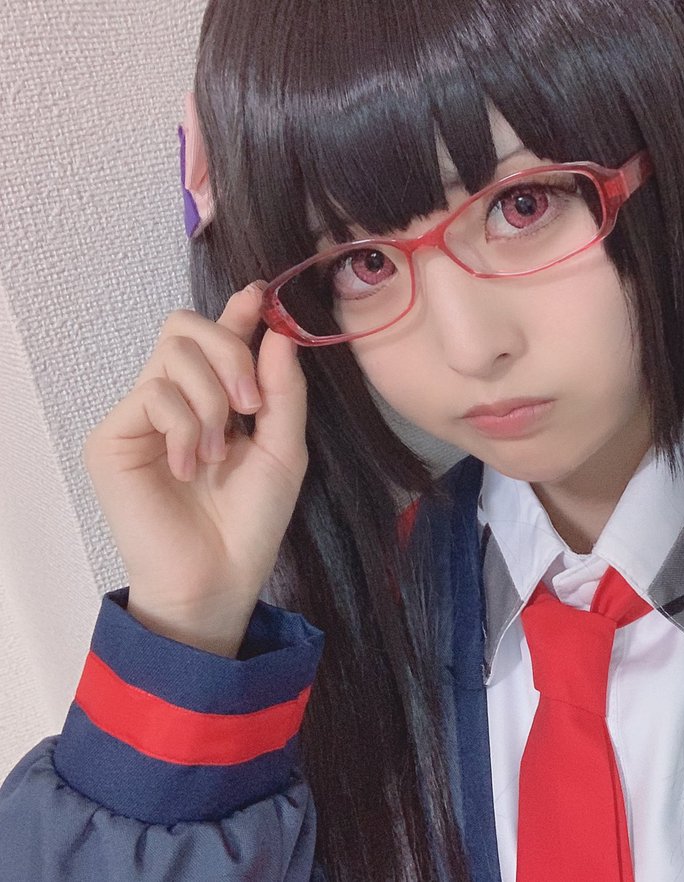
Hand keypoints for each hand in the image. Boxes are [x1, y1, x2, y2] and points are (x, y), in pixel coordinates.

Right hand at [83, 282, 308, 656]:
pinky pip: (154, 393)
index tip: (258, 295)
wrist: (219, 578)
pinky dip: (185, 426)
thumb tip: (277, 331)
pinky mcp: (113, 437)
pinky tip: (191, 467)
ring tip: (217, 454)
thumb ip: (282, 391)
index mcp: (215, 400)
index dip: (235, 312)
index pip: (215, 338)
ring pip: (173, 353)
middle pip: (186, 327)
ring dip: (212, 401)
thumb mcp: (283, 449)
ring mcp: (139, 416)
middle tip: (251, 408)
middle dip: (230, 354)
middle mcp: (173, 400)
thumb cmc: (251, 521)